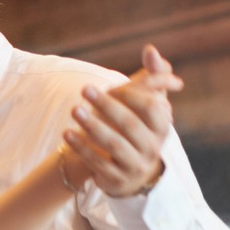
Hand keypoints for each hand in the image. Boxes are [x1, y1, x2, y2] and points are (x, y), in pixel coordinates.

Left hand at [65, 45, 181, 198]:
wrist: (134, 173)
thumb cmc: (139, 129)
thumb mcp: (149, 105)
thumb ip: (152, 76)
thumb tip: (150, 49)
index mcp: (162, 127)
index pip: (150, 108)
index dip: (130, 95)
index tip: (109, 84)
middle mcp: (153, 148)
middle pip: (129, 124)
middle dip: (106, 106)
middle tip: (84, 90)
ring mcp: (136, 166)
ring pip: (114, 144)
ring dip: (92, 126)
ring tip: (74, 110)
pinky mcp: (117, 180)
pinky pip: (99, 163)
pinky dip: (82, 148)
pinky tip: (67, 133)